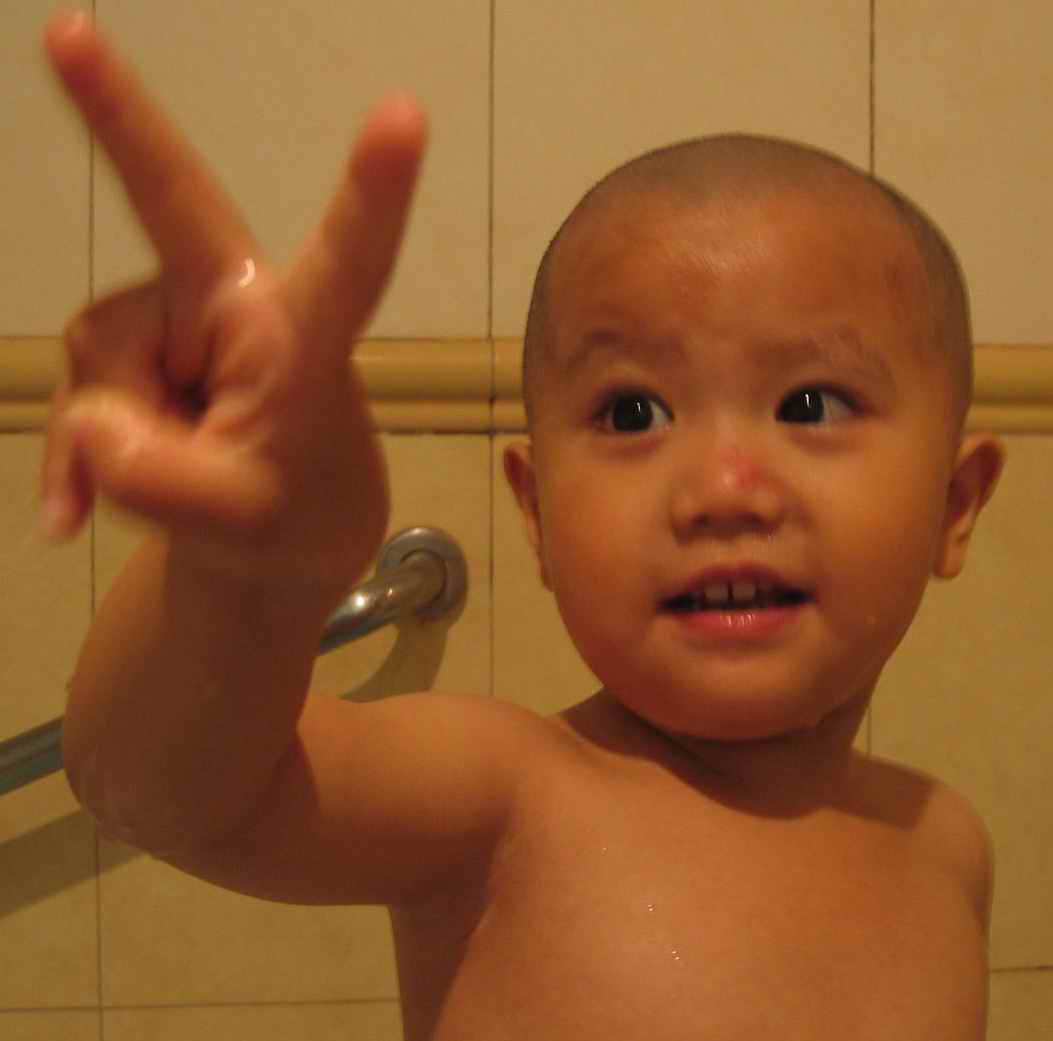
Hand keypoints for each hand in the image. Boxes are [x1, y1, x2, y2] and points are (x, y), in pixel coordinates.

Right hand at [40, 13, 425, 593]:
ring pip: (101, 354)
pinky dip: (76, 458)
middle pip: (173, 205)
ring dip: (119, 440)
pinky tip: (75, 514)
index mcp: (306, 337)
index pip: (346, 262)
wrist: (266, 544)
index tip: (406, 118)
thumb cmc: (289, 521)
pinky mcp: (134, 340)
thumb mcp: (239, 523)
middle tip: (69, 36)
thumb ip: (160, 479)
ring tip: (178, 485)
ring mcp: (176, 316)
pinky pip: (77, 390)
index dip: (371, 194)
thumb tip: (89, 424)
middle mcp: (239, 303)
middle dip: (120, 119)